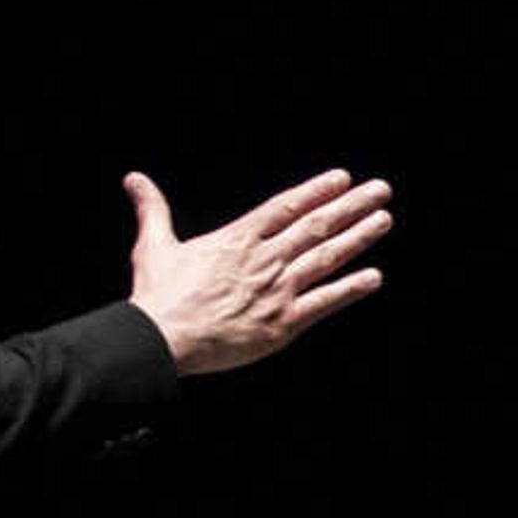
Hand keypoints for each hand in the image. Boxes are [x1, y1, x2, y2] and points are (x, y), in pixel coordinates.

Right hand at [126, 167, 393, 375]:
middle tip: (380, 189)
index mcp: (238, 239)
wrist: (163, 339)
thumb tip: (134, 179)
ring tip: (383, 219)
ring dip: (359, 237)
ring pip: (327, 257)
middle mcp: (265, 259)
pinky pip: (325, 302)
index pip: (286, 206)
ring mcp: (278, 290)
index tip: (342, 178)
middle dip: (351, 206)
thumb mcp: (153, 245)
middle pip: (316, 225)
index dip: (316, 191)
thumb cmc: (158, 296)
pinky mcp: (284, 323)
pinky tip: (374, 278)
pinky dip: (351, 289)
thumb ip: (152, 209)